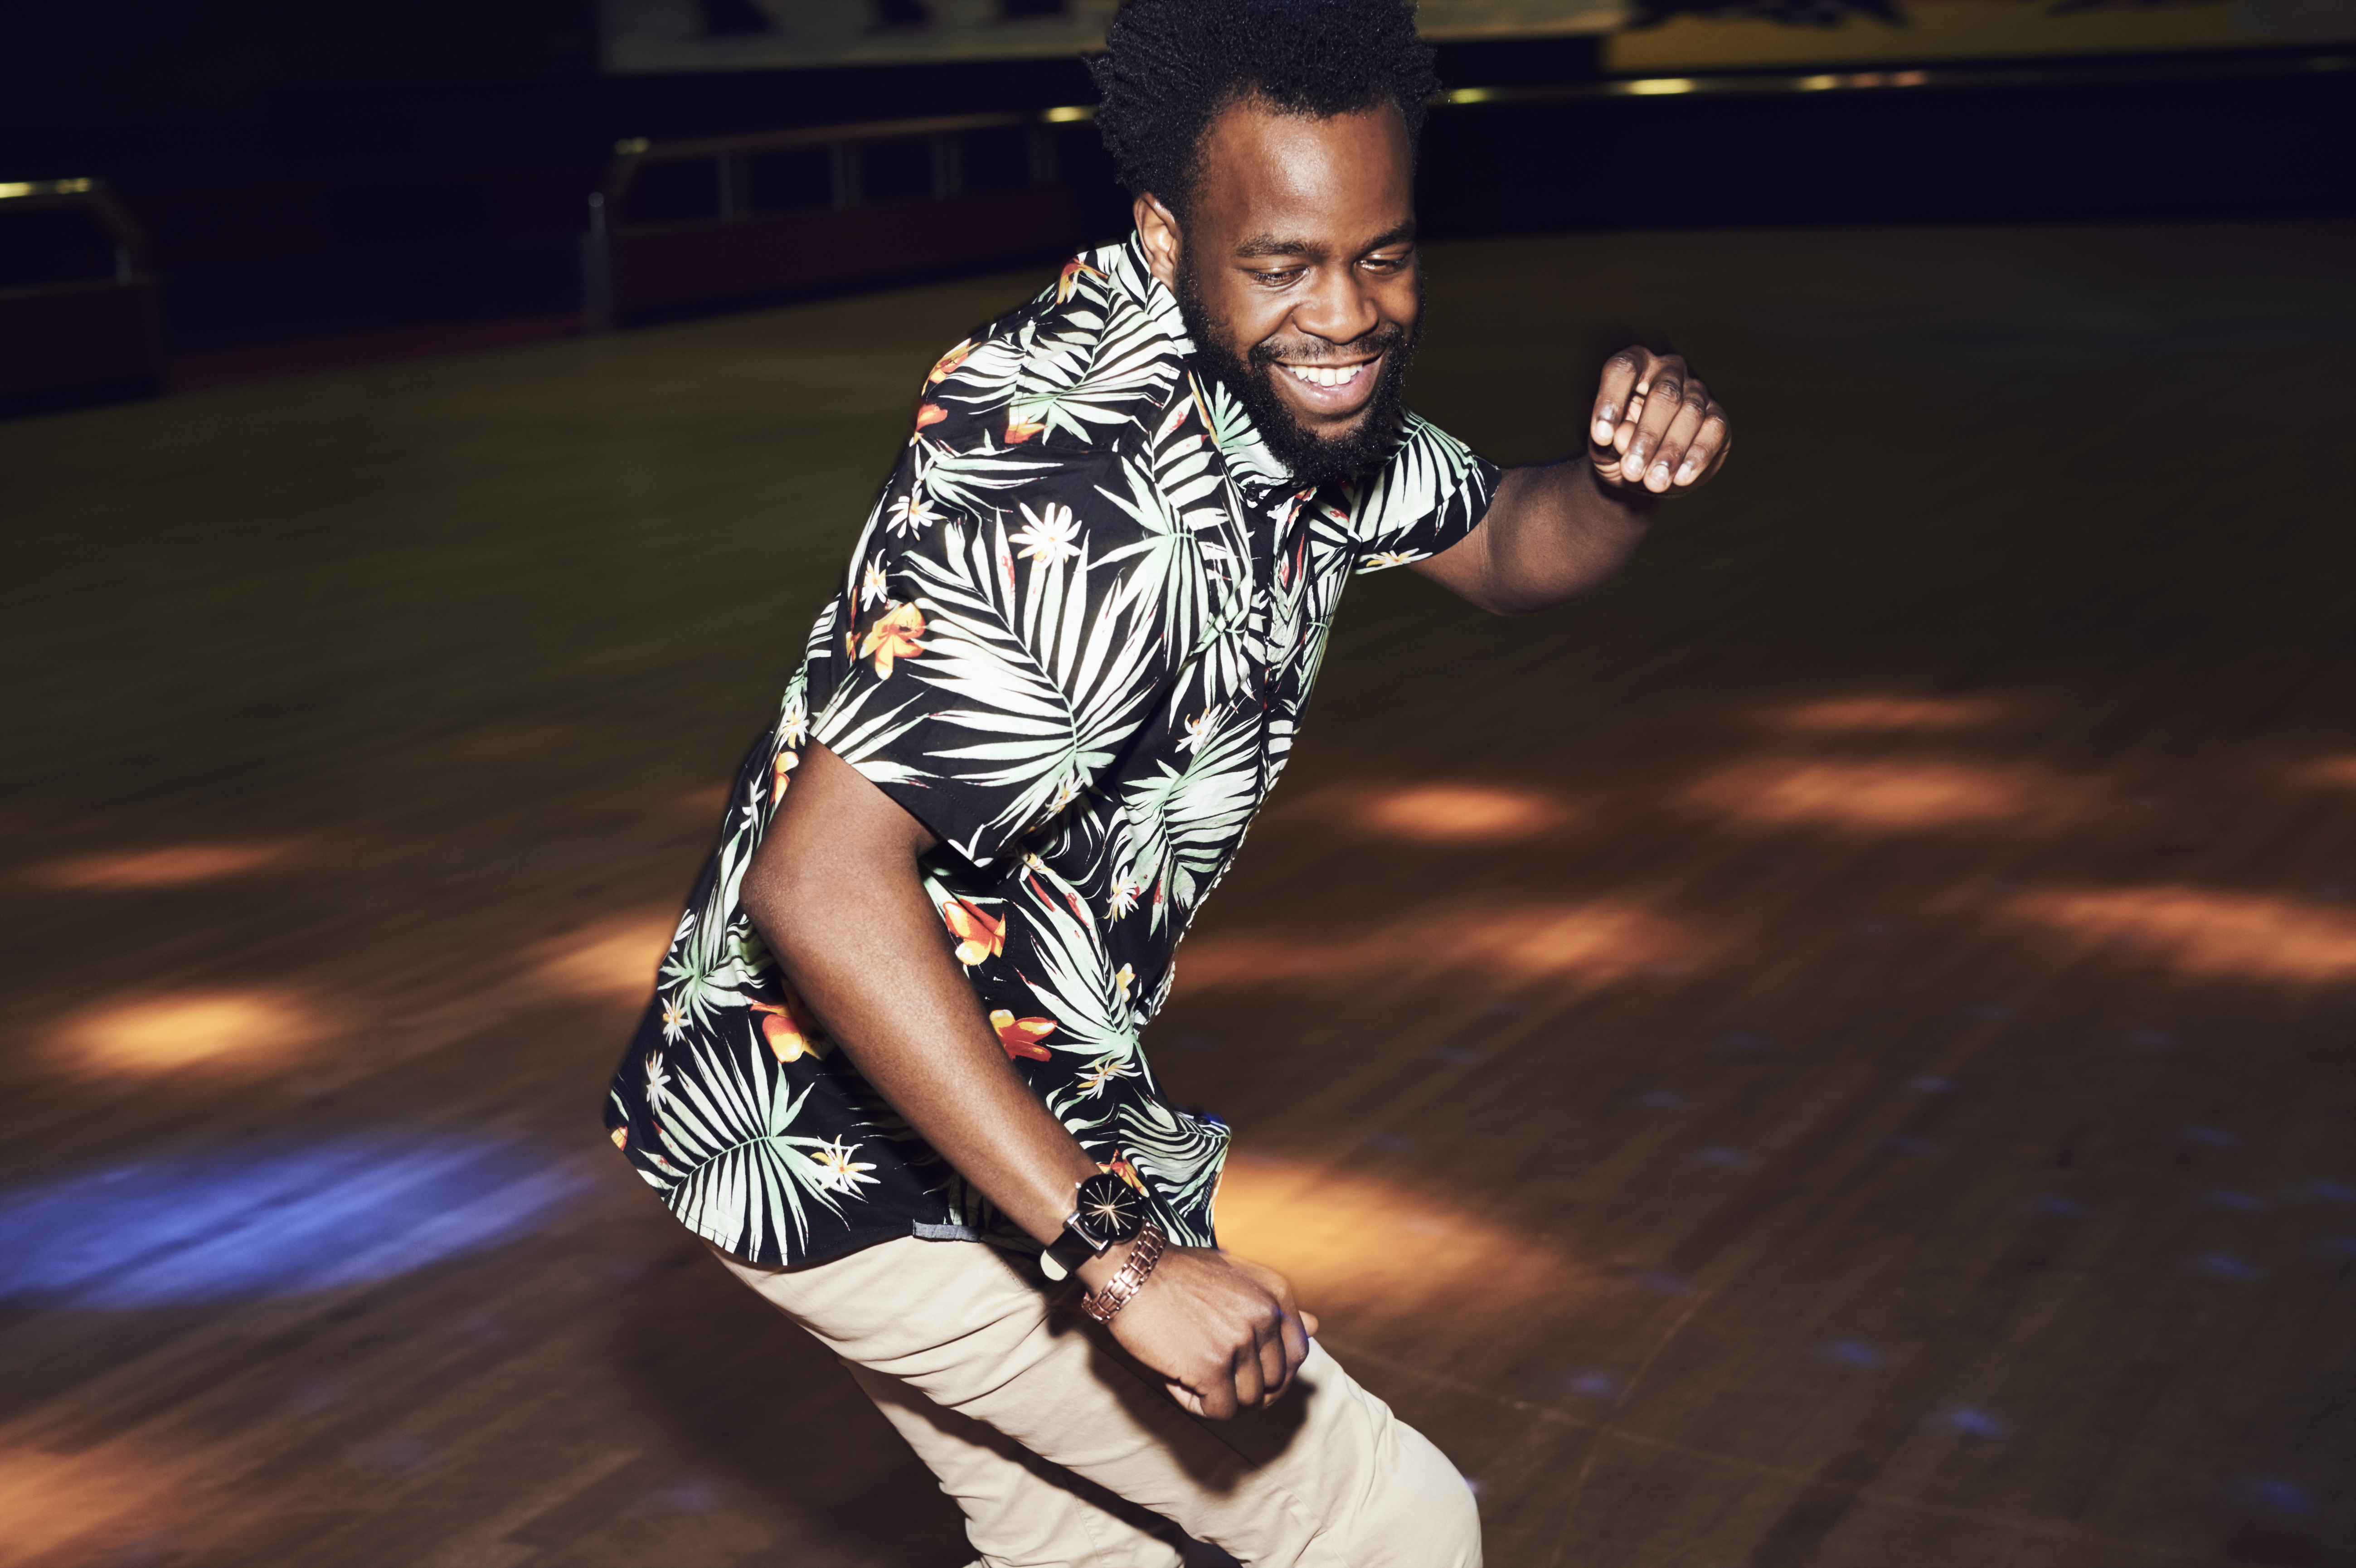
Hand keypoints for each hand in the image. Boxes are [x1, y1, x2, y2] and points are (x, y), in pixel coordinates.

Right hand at [1095, 1245, 1319, 1418]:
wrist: (1132, 1270)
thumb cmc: (1179, 1275)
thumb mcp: (1237, 1277)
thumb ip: (1275, 1305)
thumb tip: (1316, 1327)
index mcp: (1276, 1294)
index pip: (1298, 1353)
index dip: (1273, 1371)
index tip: (1244, 1370)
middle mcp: (1266, 1317)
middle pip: (1273, 1382)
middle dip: (1242, 1385)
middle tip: (1207, 1369)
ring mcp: (1241, 1343)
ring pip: (1248, 1400)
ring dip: (1216, 1394)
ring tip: (1186, 1368)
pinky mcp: (1212, 1368)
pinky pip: (1219, 1410)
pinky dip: (1196, 1404)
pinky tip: (1175, 1380)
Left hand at [1587, 347, 1730, 495]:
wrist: (1646, 471)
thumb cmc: (1619, 449)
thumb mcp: (1604, 449)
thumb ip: (1609, 442)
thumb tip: (1622, 437)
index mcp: (1635, 366)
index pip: (1623, 369)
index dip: (1611, 400)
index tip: (1601, 437)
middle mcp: (1668, 370)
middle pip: (1663, 394)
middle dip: (1647, 436)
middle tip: (1632, 471)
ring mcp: (1697, 391)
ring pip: (1690, 413)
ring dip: (1671, 451)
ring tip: (1655, 482)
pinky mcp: (1717, 416)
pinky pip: (1713, 429)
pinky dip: (1697, 455)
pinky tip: (1682, 478)